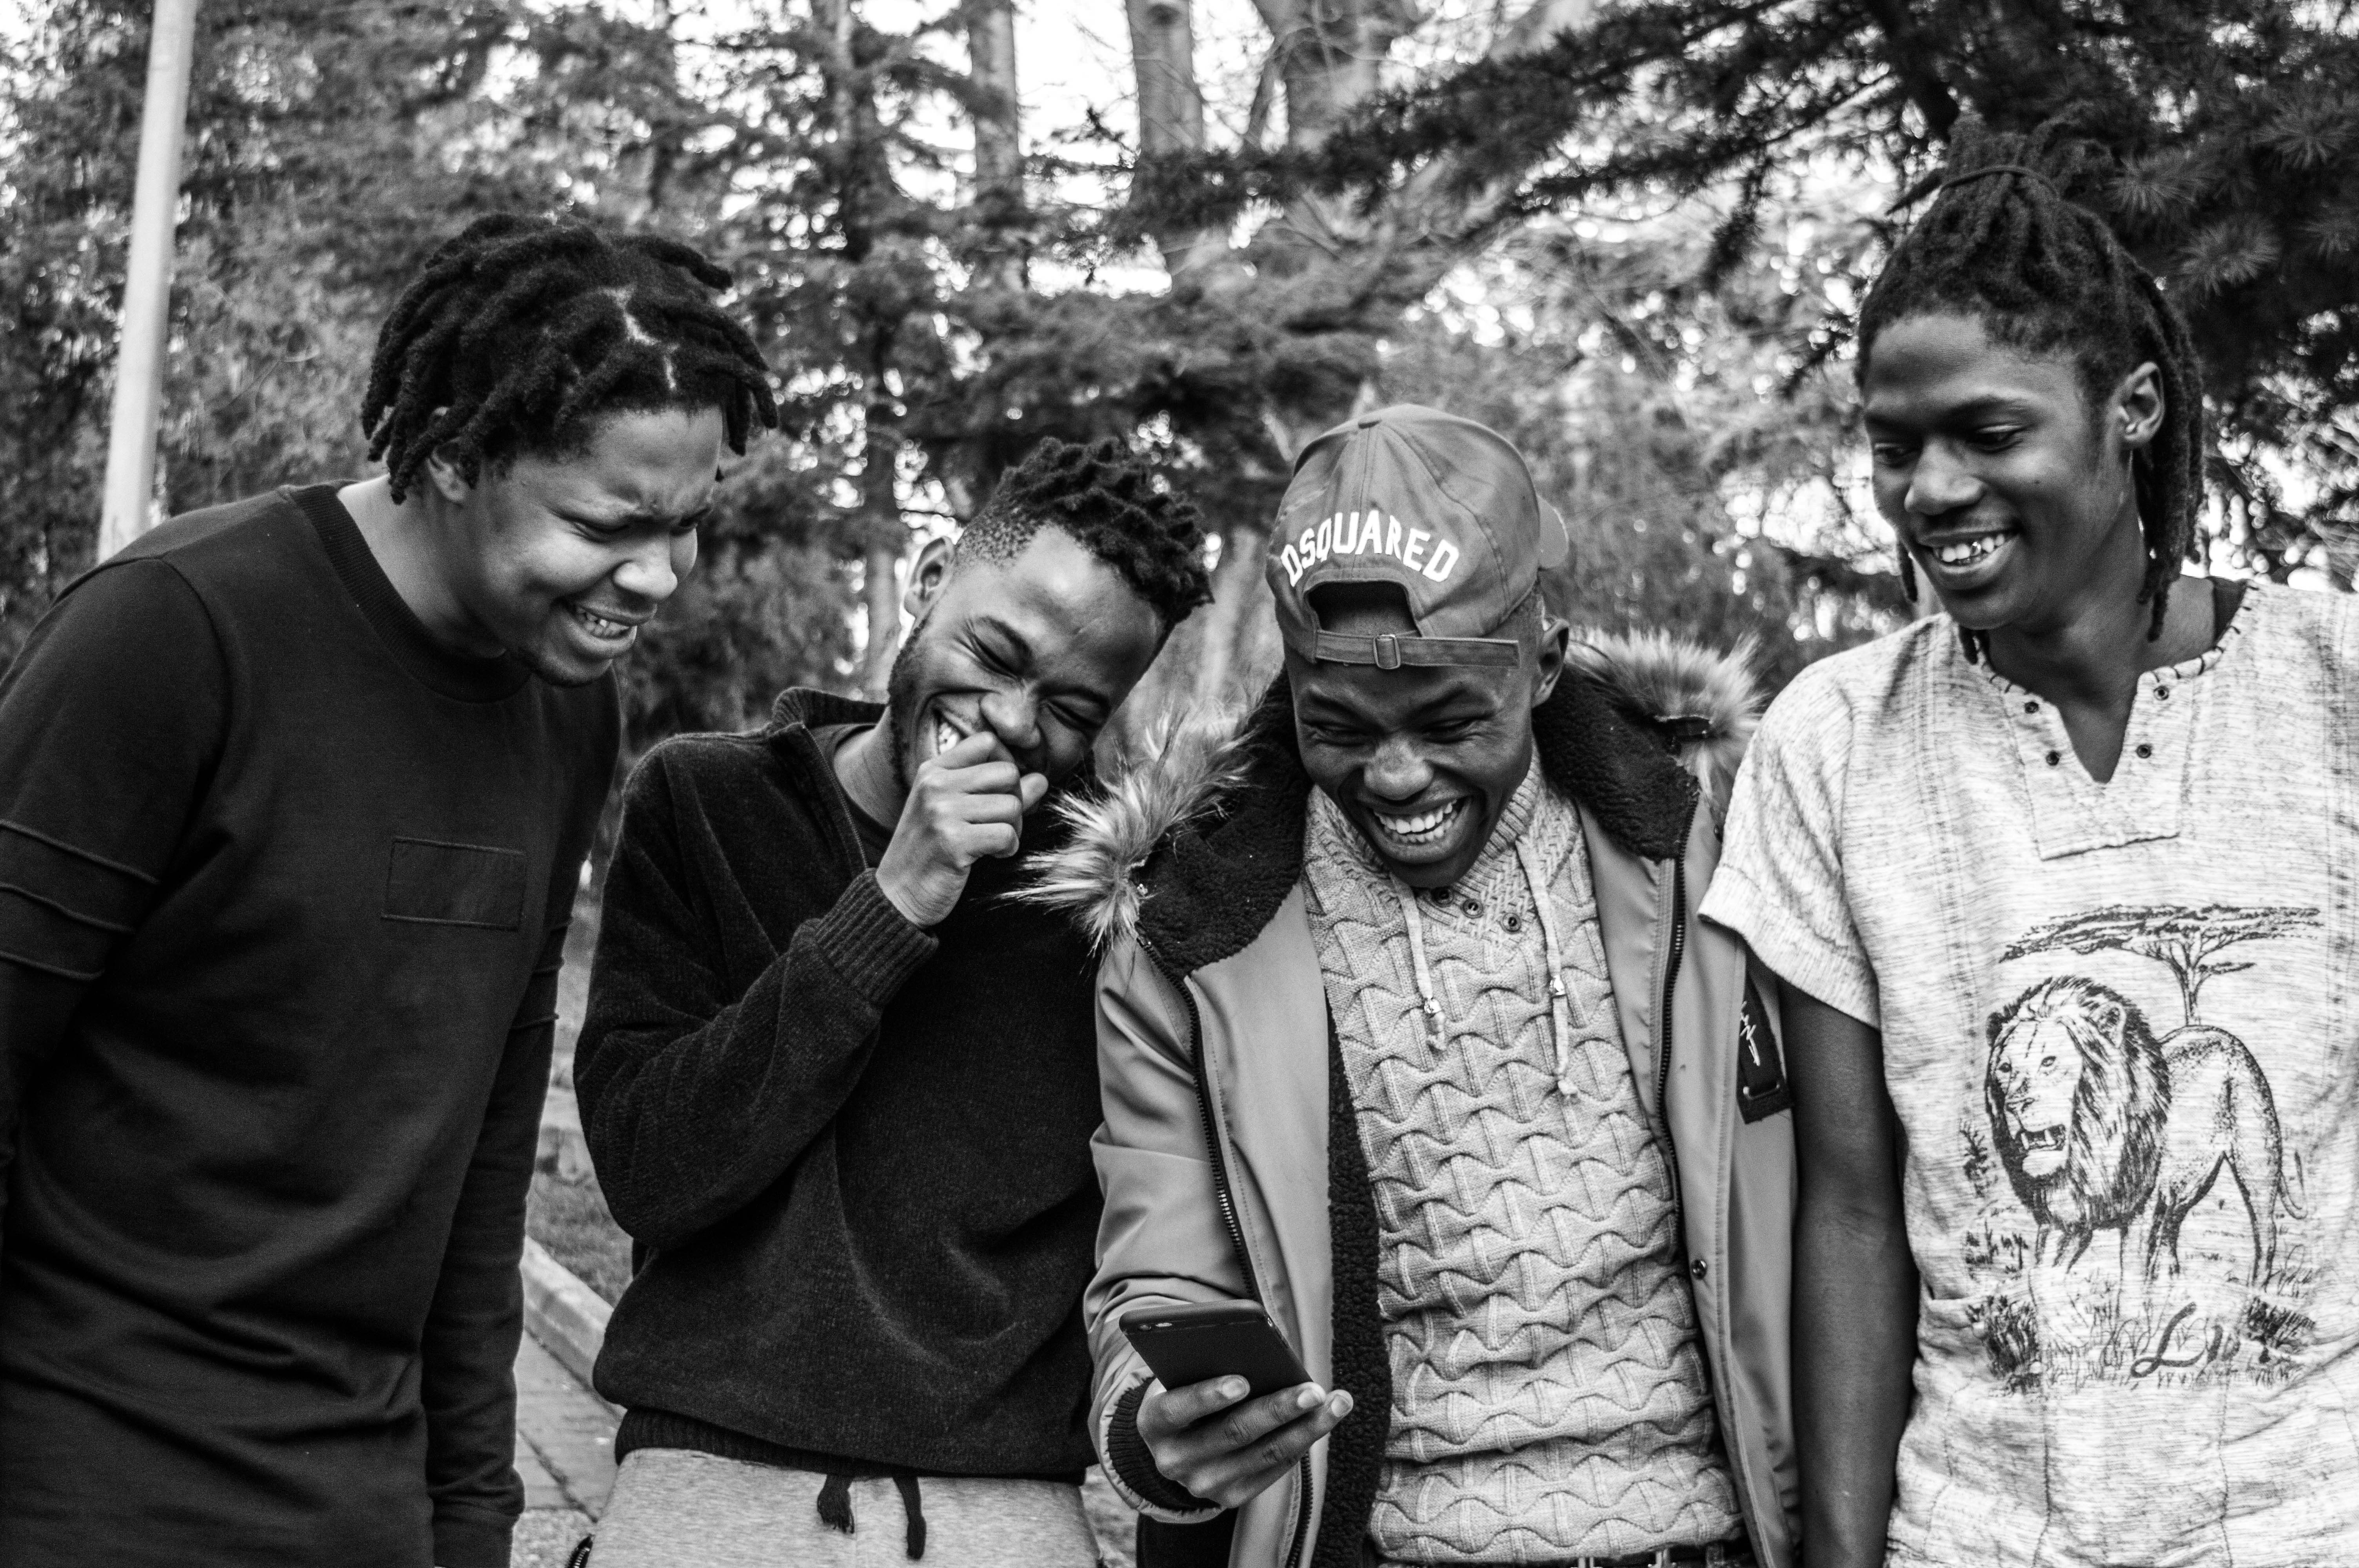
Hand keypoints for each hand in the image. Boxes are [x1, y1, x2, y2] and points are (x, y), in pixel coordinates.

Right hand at [874, 729, 1046, 926]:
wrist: (898, 893)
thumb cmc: (931, 851)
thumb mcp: (956, 811)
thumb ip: (997, 791)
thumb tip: (1042, 779)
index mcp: (933, 771)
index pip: (986, 742)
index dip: (1006, 765)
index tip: (1001, 791)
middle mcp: (936, 785)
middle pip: (1007, 773)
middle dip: (1015, 801)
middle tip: (999, 824)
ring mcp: (942, 811)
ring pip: (1011, 805)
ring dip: (1012, 829)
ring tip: (991, 843)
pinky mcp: (953, 841)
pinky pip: (1006, 834)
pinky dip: (1007, 849)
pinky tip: (990, 856)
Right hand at [1137, 1375, 1352, 1508]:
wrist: (1175, 1445)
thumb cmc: (1185, 1391)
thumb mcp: (1181, 1376)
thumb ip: (1206, 1364)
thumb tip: (1261, 1352)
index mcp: (1153, 1423)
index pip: (1177, 1408)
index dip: (1208, 1395)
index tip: (1242, 1380)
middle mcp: (1174, 1461)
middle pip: (1233, 1433)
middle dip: (1277, 1409)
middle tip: (1312, 1389)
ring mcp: (1203, 1485)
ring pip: (1264, 1454)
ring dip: (1306, 1427)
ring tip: (1335, 1401)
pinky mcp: (1231, 1497)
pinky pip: (1275, 1468)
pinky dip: (1302, 1441)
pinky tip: (1325, 1418)